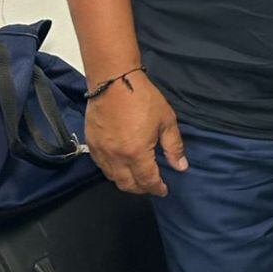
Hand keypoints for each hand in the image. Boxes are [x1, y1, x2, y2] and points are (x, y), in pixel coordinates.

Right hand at [83, 72, 186, 196]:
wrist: (114, 81)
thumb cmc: (143, 98)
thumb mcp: (166, 120)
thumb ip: (173, 146)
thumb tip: (181, 166)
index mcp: (136, 153)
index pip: (147, 180)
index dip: (157, 188)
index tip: (163, 190)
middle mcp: (116, 157)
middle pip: (128, 185)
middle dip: (142, 189)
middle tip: (151, 186)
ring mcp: (101, 152)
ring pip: (113, 178)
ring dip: (126, 182)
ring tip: (138, 178)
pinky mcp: (92, 144)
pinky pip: (101, 166)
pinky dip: (112, 172)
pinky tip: (121, 166)